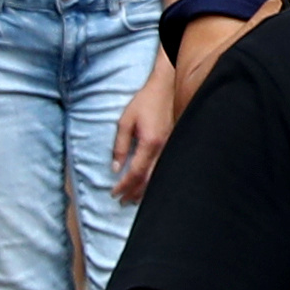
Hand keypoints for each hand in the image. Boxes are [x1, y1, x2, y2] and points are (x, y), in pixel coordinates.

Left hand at [109, 52, 181, 200]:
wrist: (168, 87)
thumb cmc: (145, 102)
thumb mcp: (126, 121)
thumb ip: (120, 145)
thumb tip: (116, 167)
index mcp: (150, 143)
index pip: (136, 172)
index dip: (124, 185)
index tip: (113, 193)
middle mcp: (163, 149)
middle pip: (149, 180)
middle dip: (134, 193)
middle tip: (122, 201)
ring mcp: (172, 148)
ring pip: (159, 177)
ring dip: (146, 190)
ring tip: (134, 199)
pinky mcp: (175, 145)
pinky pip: (165, 168)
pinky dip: (156, 180)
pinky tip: (150, 184)